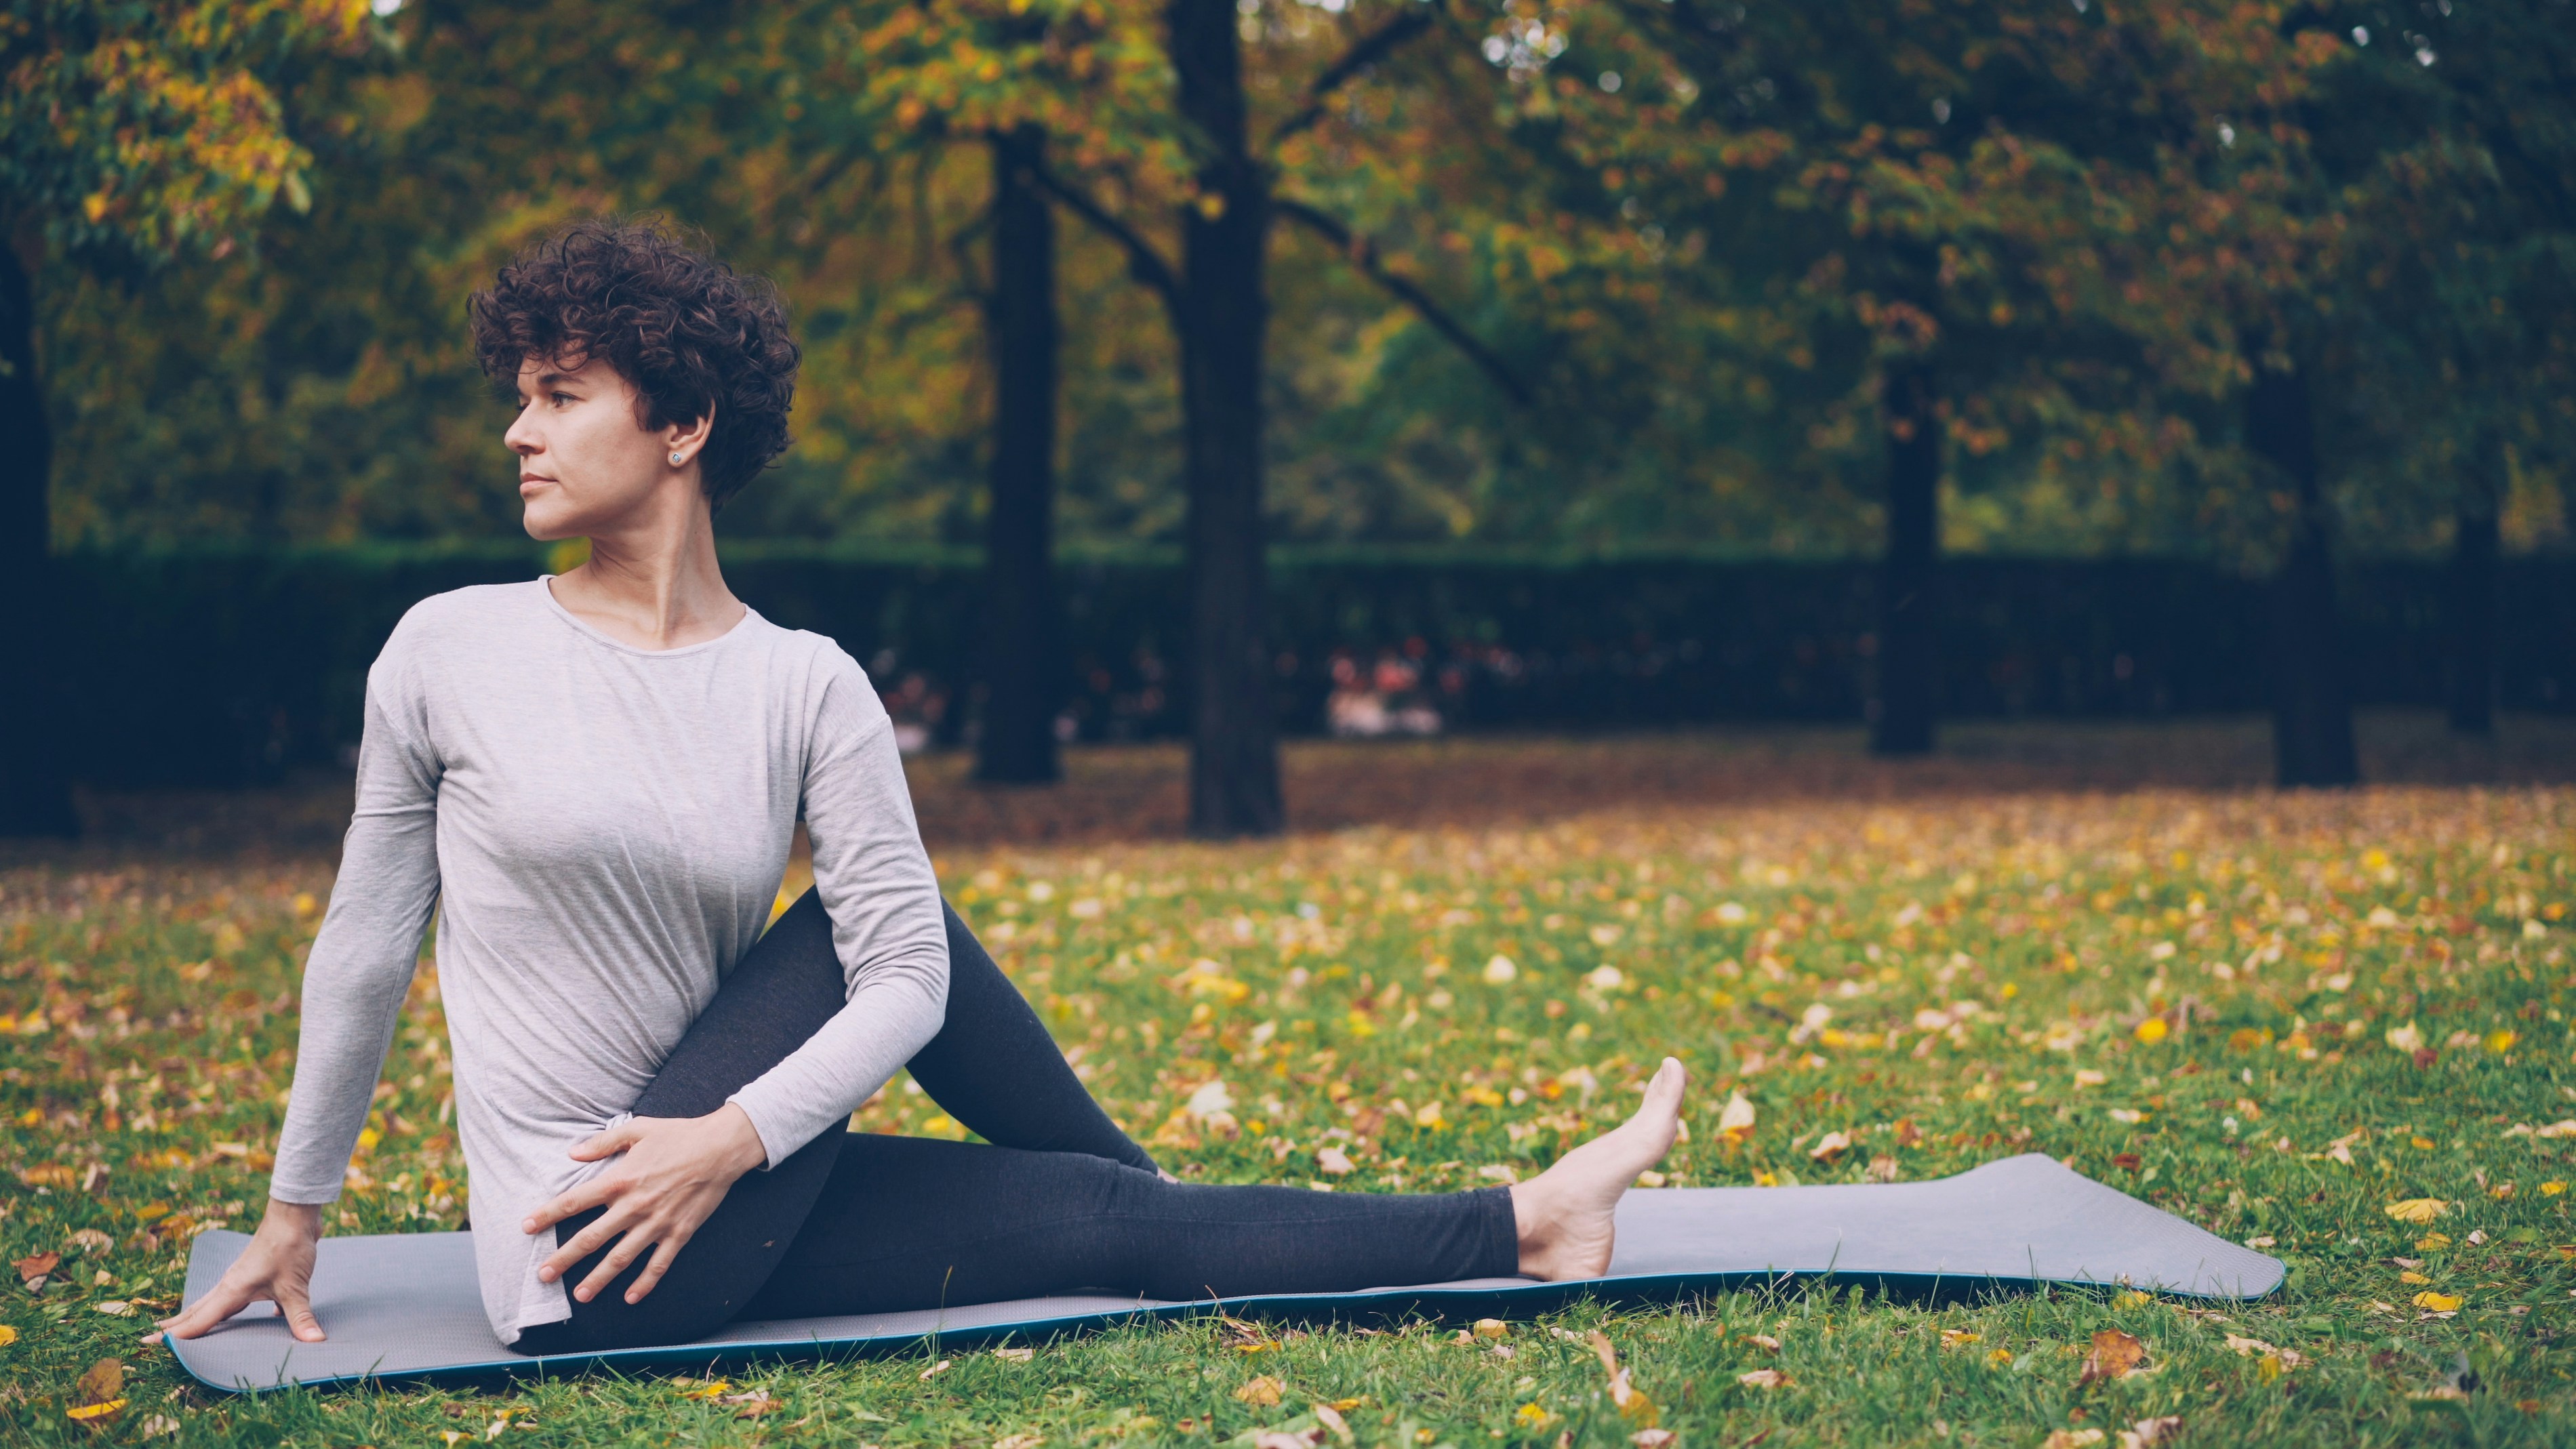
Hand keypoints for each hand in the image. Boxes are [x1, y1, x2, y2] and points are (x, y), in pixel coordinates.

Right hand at [159, 1199, 325, 1342]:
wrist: (295, 1214)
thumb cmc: (288, 1246)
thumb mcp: (295, 1286)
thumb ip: (301, 1316)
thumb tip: (314, 1341)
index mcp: (231, 1290)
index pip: (198, 1320)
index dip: (175, 1335)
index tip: (148, 1343)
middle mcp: (229, 1285)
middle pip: (196, 1311)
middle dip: (175, 1326)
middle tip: (150, 1339)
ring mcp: (239, 1278)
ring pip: (213, 1304)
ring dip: (197, 1317)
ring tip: (180, 1330)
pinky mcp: (253, 1274)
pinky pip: (233, 1298)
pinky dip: (228, 1311)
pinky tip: (237, 1321)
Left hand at [522, 1104, 767, 1306]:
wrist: (722, 1147)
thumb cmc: (679, 1135)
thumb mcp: (638, 1129)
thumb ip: (603, 1143)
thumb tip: (572, 1153)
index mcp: (621, 1179)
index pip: (575, 1201)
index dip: (548, 1215)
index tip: (526, 1227)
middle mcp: (634, 1205)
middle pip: (591, 1238)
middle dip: (564, 1259)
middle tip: (544, 1275)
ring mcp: (657, 1223)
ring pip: (621, 1257)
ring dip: (598, 1279)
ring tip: (579, 1296)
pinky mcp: (679, 1232)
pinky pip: (659, 1263)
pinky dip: (645, 1282)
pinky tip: (630, 1298)